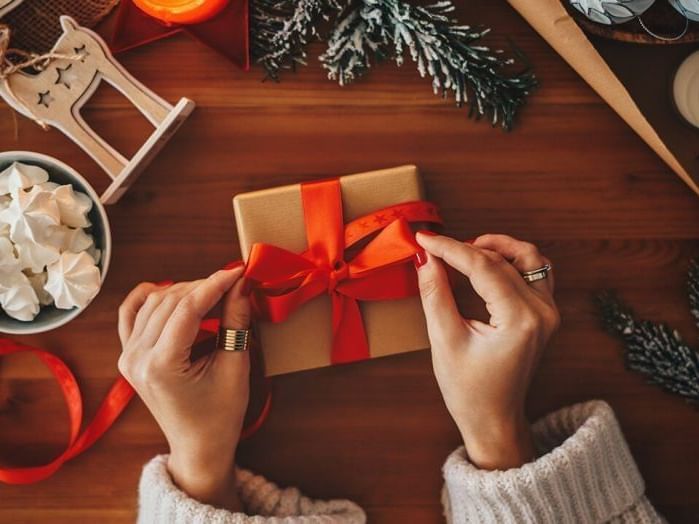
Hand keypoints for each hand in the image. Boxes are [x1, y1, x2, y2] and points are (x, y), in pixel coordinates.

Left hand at [117, 267, 249, 510]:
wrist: (198, 447)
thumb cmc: (220, 415)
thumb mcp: (235, 367)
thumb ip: (236, 321)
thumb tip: (240, 285)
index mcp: (162, 366)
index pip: (187, 309)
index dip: (215, 284)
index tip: (238, 271)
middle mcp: (137, 358)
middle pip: (170, 302)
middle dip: (203, 286)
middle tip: (233, 282)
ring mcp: (128, 357)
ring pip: (153, 303)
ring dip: (184, 291)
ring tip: (213, 292)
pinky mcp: (128, 356)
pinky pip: (130, 315)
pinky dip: (147, 297)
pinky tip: (165, 288)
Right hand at [415, 233, 558, 469]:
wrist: (494, 418)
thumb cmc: (469, 389)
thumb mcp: (445, 340)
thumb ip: (435, 294)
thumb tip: (426, 258)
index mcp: (520, 320)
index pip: (483, 267)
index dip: (450, 248)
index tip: (424, 238)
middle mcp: (542, 312)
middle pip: (502, 260)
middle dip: (464, 248)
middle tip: (433, 248)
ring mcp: (548, 311)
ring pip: (526, 257)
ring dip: (495, 247)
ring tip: (463, 251)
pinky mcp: (545, 312)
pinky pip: (535, 270)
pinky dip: (511, 260)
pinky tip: (486, 262)